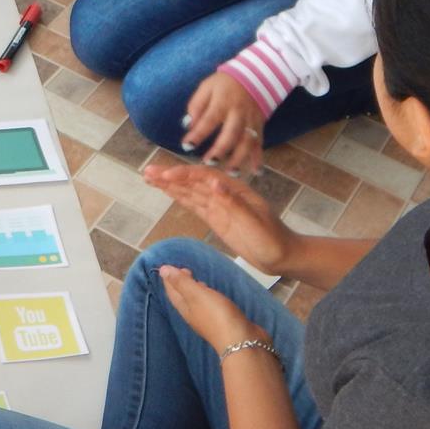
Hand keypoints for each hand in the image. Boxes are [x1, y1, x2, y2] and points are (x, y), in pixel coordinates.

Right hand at [145, 162, 293, 276]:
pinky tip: (167, 191)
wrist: (282, 256)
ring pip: (190, 192)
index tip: (164, 175)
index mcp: (234, 190)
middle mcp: (224, 194)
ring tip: (149, 177)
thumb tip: (214, 182)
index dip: (183, 175)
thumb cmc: (272, 240)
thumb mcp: (254, 223)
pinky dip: (179, 197)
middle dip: (170, 176)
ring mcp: (219, 206)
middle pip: (193, 182)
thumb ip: (233, 203)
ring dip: (170, 184)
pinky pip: (194, 204)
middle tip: (147, 171)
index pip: (203, 178)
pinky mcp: (216, 218)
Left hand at [158, 264, 262, 351]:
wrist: (240, 341)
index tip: (168, 266)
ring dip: (193, 289)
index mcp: (185, 309)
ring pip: (195, 302)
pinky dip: (206, 296)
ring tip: (195, 278)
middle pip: (182, 297)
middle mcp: (193, 315)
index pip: (172, 292)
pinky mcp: (220, 321)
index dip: (169, 279)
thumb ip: (182, 282)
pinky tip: (212, 294)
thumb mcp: (197, 295)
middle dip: (180, 283)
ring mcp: (206, 319)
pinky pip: (208, 305)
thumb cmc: (217, 315)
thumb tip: (162, 270)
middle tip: (184, 269)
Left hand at [183, 71, 264, 174]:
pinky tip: (255, 172)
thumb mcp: (207, 87)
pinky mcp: (260, 126)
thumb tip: (188, 125)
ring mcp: (251, 120)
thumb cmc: (225, 84)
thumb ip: (196, 106)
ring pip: (247, 142)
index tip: (186, 146)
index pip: (209, 119)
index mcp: (222, 101)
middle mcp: (238, 112)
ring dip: (240, 158)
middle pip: (231, 133)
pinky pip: (260, 143)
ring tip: (230, 172)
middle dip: (220, 150)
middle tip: (208, 163)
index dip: (198, 133)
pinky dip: (259, 158)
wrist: (255, 76)